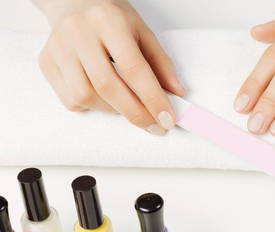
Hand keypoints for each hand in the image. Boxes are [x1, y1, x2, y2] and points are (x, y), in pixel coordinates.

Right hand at [34, 0, 184, 134]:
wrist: (75, 4)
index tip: (167, 119)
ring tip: (129, 106)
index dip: (153, 98)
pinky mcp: (46, 63)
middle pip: (108, 86)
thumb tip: (177, 93)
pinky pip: (71, 100)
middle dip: (135, 113)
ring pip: (86, 97)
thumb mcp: (142, 33)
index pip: (134, 68)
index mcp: (108, 21)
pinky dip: (93, 107)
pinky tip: (104, 97)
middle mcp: (79, 33)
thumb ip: (161, 64)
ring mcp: (58, 48)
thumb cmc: (112, 19)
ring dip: (114, 111)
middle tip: (154, 125)